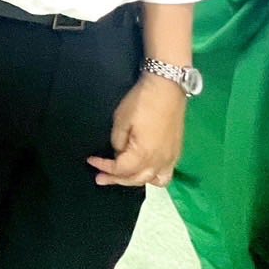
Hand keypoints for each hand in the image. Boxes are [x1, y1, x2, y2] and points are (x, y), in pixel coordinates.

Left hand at [87, 73, 187, 187]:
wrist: (166, 87)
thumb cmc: (141, 101)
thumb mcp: (121, 120)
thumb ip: (118, 141)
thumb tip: (120, 153)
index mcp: (144, 154)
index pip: (121, 169)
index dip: (104, 167)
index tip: (91, 161)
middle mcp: (159, 161)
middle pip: (136, 179)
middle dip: (116, 179)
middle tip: (100, 178)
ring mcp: (171, 158)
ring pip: (153, 181)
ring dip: (136, 181)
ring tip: (123, 176)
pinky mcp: (177, 152)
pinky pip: (166, 174)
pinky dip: (153, 177)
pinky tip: (144, 170)